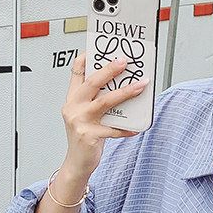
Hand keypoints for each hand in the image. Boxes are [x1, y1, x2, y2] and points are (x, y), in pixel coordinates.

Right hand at [59, 52, 147, 177]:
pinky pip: (113, 129)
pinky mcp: (89, 135)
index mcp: (72, 99)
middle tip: (124, 61)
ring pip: (104, 102)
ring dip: (124, 92)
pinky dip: (126, 128)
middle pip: (92, 83)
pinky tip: (136, 127)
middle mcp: (73, 107)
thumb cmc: (85, 138)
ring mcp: (80, 121)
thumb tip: (123, 86)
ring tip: (140, 86)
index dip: (87, 57)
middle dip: (109, 70)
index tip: (99, 48)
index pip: (77, 72)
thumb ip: (99, 101)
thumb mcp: (87, 115)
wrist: (77, 164)